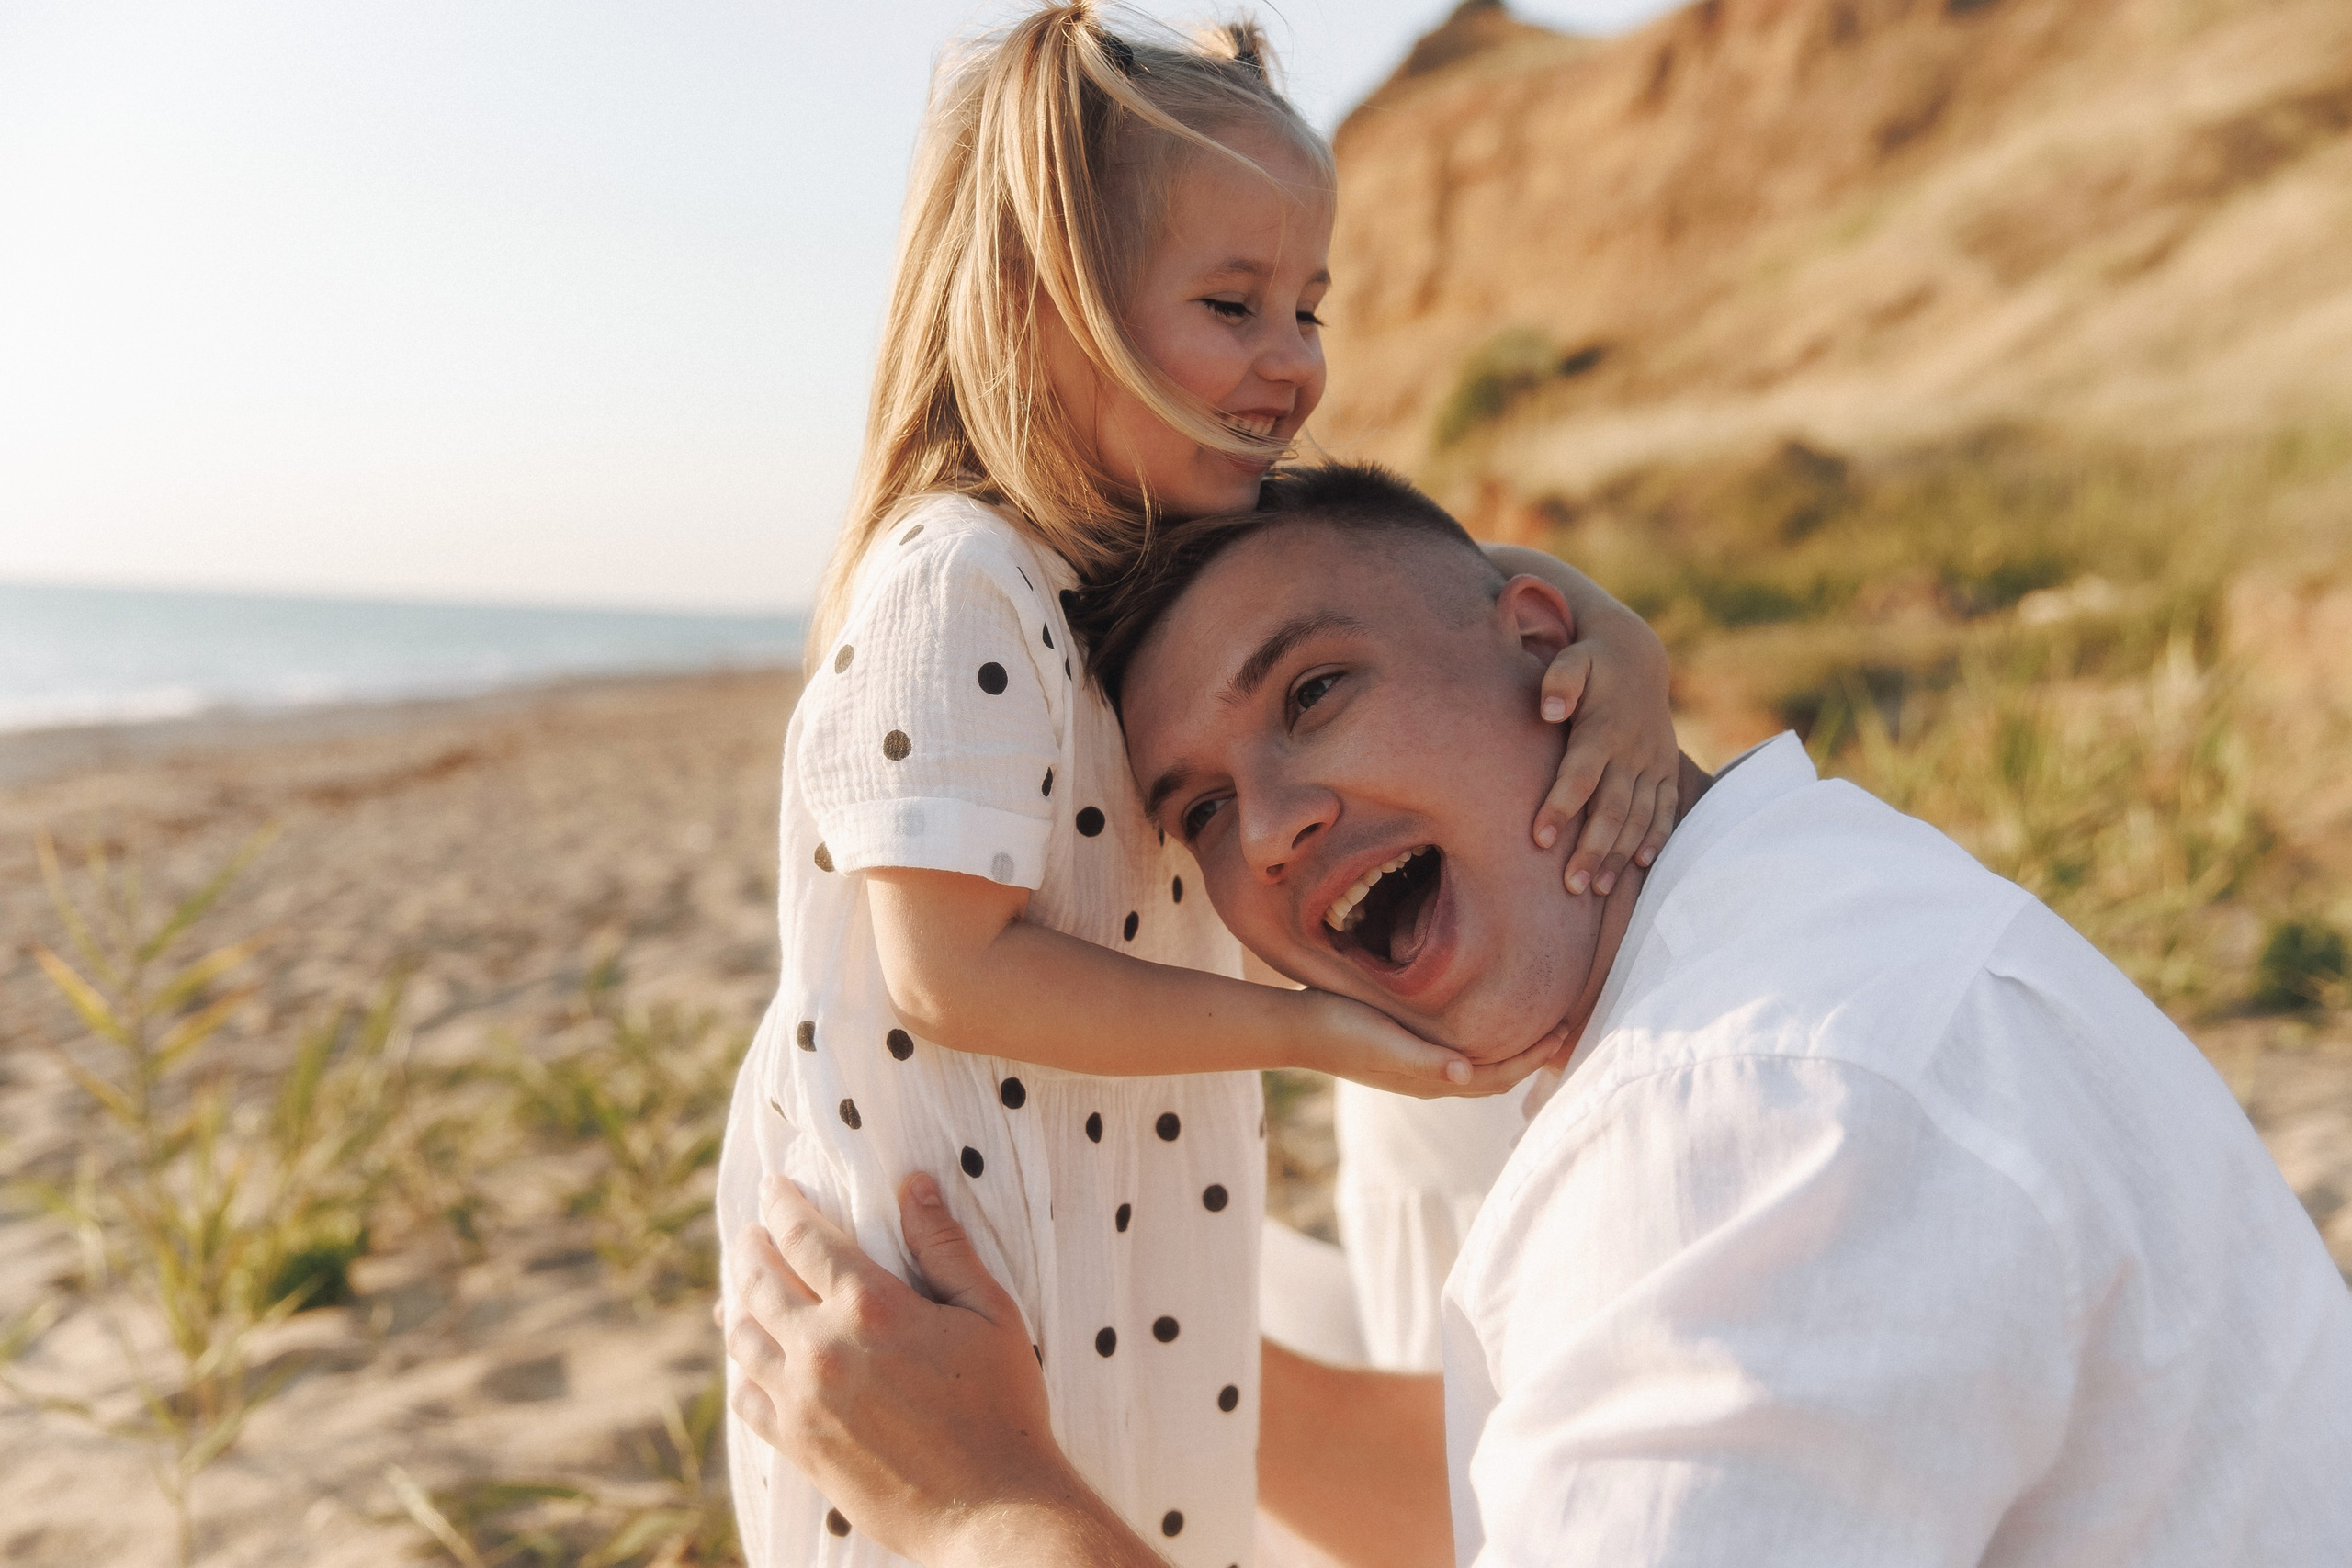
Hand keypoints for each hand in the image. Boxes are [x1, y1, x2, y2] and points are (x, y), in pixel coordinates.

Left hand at [726, 1175, 1152, 1567]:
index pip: (805, 1237)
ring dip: (736, 1303)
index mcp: (872, 1307)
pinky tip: (749, 1359)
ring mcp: (803, 1402)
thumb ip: (945, 1246)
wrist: (993, 1510)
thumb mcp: (991, 1313)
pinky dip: (741, 1368)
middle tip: (751, 1230)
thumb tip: (913, 1183)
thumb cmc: (1005, 1405)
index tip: (775, 1186)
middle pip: (759, 1281)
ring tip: (739, 1289)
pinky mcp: (799, 1447)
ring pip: (743, 1338)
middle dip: (750, 1245)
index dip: (784, 1204)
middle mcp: (823, 1349)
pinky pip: (746, 1398)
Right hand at [1301, 989, 1567, 1098]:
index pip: (1497, 1077)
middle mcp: (1429, 1079)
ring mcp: (1416, 1066)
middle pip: (1495, 1076)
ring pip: (1478, 1066)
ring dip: (1510, 1050)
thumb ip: (1425, 1062)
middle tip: (1564, 1025)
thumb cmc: (1339, 1029)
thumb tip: (1468, 1074)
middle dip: (1531, 1057)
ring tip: (1536, 1025)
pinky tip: (1485, 1019)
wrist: (1294, 1028)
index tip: (1563, 1031)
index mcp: (1430, 1079)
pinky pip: (1458, 1054)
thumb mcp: (1383, 1043)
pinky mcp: (1403, 1050)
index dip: (1532, 1058)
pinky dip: (1484, 1043)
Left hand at [1532, 616, 1678, 897]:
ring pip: (1639, 817)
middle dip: (1592, 848)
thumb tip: (1548, 710)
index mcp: (1604, 729)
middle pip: (1612, 808)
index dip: (1561, 806)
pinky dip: (1656, 837)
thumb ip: (1560, 679)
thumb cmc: (1591, 663)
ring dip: (1619, 853)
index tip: (1539, 838)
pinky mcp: (1665, 770)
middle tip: (1571, 886)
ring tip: (1598, 889)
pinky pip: (1665, 809)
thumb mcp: (1574, 658)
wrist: (1637, 656)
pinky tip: (1641, 864)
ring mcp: (1652, 763)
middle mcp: (1632, 751)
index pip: (1581, 775)